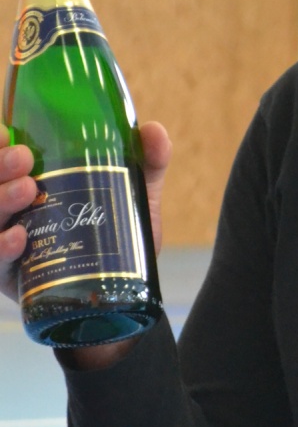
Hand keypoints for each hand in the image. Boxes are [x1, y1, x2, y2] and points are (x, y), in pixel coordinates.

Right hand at [1, 119, 172, 368]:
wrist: (124, 295)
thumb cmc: (119, 237)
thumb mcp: (134, 197)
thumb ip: (146, 163)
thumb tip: (153, 131)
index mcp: (32, 184)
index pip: (1, 160)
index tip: (5, 132)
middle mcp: (13, 212)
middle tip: (25, 159)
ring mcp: (7, 244)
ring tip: (28, 189)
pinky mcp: (11, 278)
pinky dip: (2, 246)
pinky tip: (18, 238)